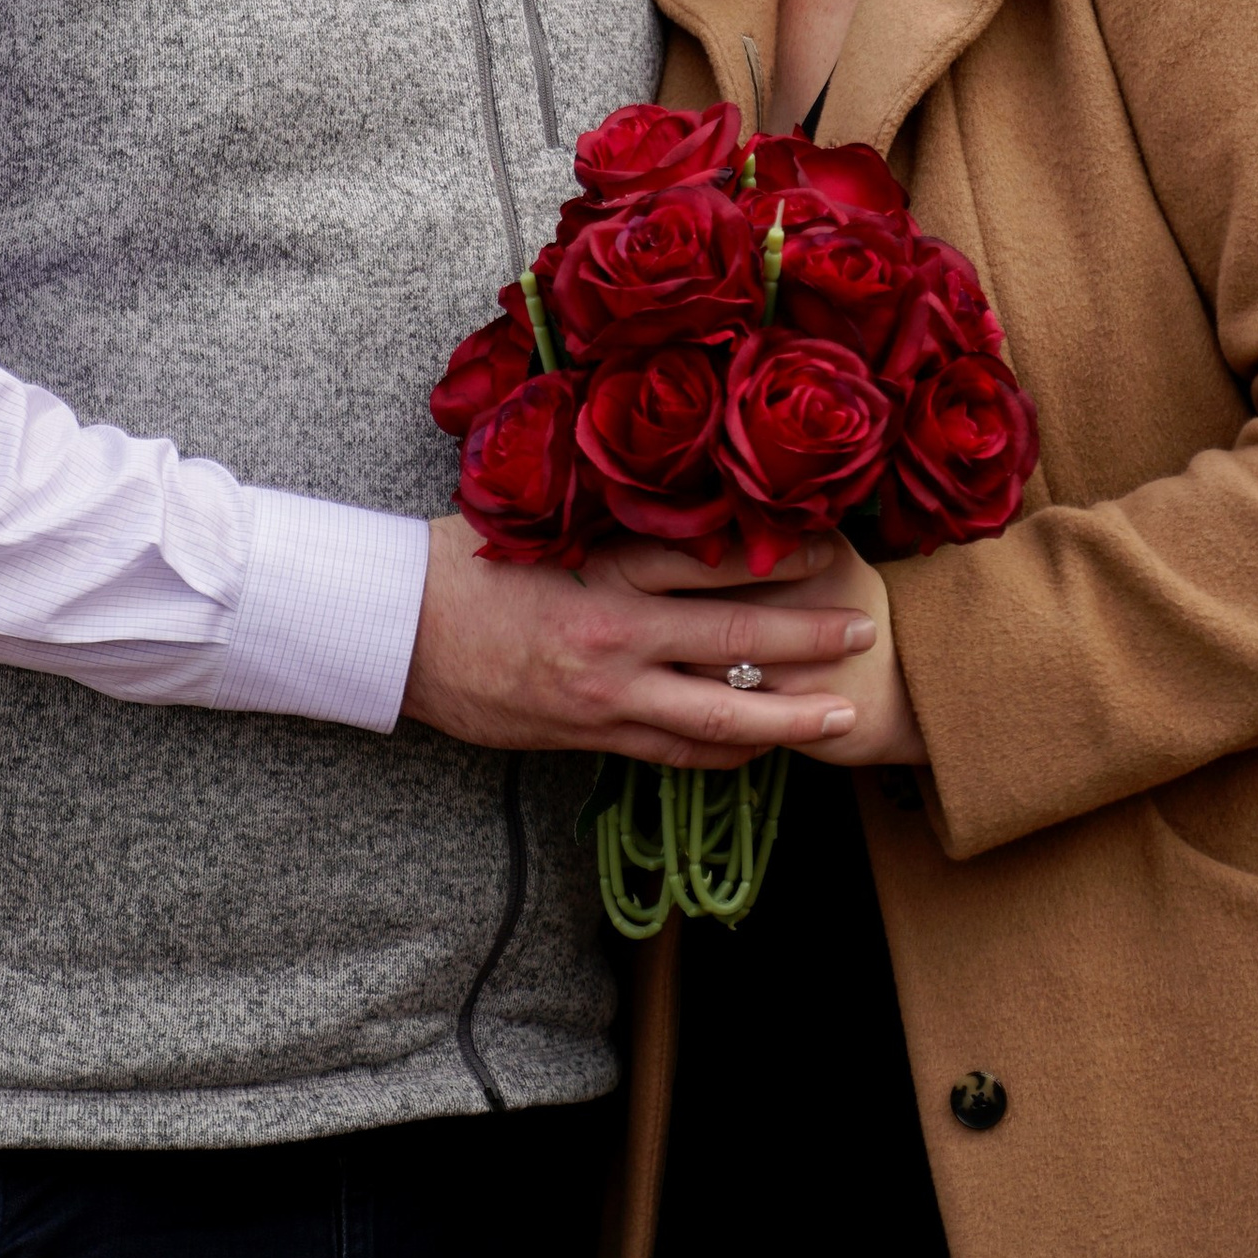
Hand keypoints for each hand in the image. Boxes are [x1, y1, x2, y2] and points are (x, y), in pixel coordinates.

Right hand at [399, 516, 873, 766]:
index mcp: (604, 568)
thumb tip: (678, 506)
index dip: (781, 556)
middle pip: (736, 641)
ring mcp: (605, 694)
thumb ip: (609, 526)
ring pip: (717, 716)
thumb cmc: (461, 561)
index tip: (832, 547)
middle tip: (866, 631)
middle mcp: (616, 634)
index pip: (712, 561)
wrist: (391, 630)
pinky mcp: (586, 734)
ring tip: (841, 715)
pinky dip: (723, 751)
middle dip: (809, 639)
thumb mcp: (540, 524)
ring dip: (787, 718)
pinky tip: (760, 748)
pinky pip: (673, 751)